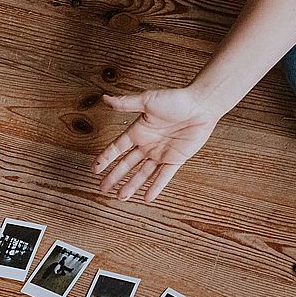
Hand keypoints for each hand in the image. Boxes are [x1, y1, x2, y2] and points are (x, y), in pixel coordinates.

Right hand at [93, 87, 221, 201]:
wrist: (201, 106)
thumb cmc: (175, 99)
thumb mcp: (148, 100)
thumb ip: (126, 103)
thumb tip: (105, 98)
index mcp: (138, 130)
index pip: (117, 148)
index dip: (105, 158)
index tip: (94, 169)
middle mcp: (147, 144)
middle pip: (127, 164)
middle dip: (115, 177)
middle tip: (103, 188)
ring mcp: (161, 153)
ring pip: (143, 173)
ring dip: (132, 185)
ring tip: (121, 197)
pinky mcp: (176, 159)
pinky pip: (164, 176)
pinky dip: (156, 187)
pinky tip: (147, 197)